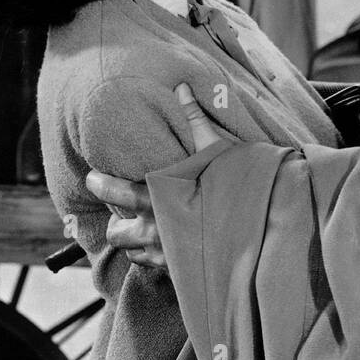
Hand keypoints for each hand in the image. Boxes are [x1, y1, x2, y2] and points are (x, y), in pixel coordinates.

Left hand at [82, 84, 228, 268]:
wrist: (265, 229)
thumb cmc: (240, 187)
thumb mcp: (217, 149)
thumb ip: (195, 120)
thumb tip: (181, 86)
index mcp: (159, 198)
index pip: (114, 193)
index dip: (98, 184)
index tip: (93, 178)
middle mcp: (157, 230)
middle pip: (117, 233)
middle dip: (115, 223)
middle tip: (120, 212)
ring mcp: (169, 255)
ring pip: (133, 253)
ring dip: (133, 242)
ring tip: (142, 230)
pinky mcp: (182, 272)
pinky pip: (155, 268)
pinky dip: (154, 256)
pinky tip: (165, 246)